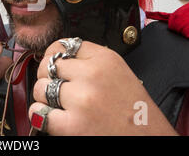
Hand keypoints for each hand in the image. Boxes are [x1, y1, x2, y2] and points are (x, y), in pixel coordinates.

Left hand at [28, 40, 177, 135]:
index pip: (63, 45)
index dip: (54, 56)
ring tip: (59, 105)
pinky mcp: (72, 125)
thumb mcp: (119, 73)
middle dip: (48, 76)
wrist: (150, 141)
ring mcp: (81, 100)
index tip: (54, 63)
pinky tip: (54, 117)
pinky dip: (41, 115)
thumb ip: (91, 62)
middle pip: (48, 64)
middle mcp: (92, 75)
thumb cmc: (136, 112)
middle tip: (56, 87)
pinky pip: (39, 111)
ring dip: (44, 97)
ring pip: (41, 87)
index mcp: (105, 59)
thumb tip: (59, 58)